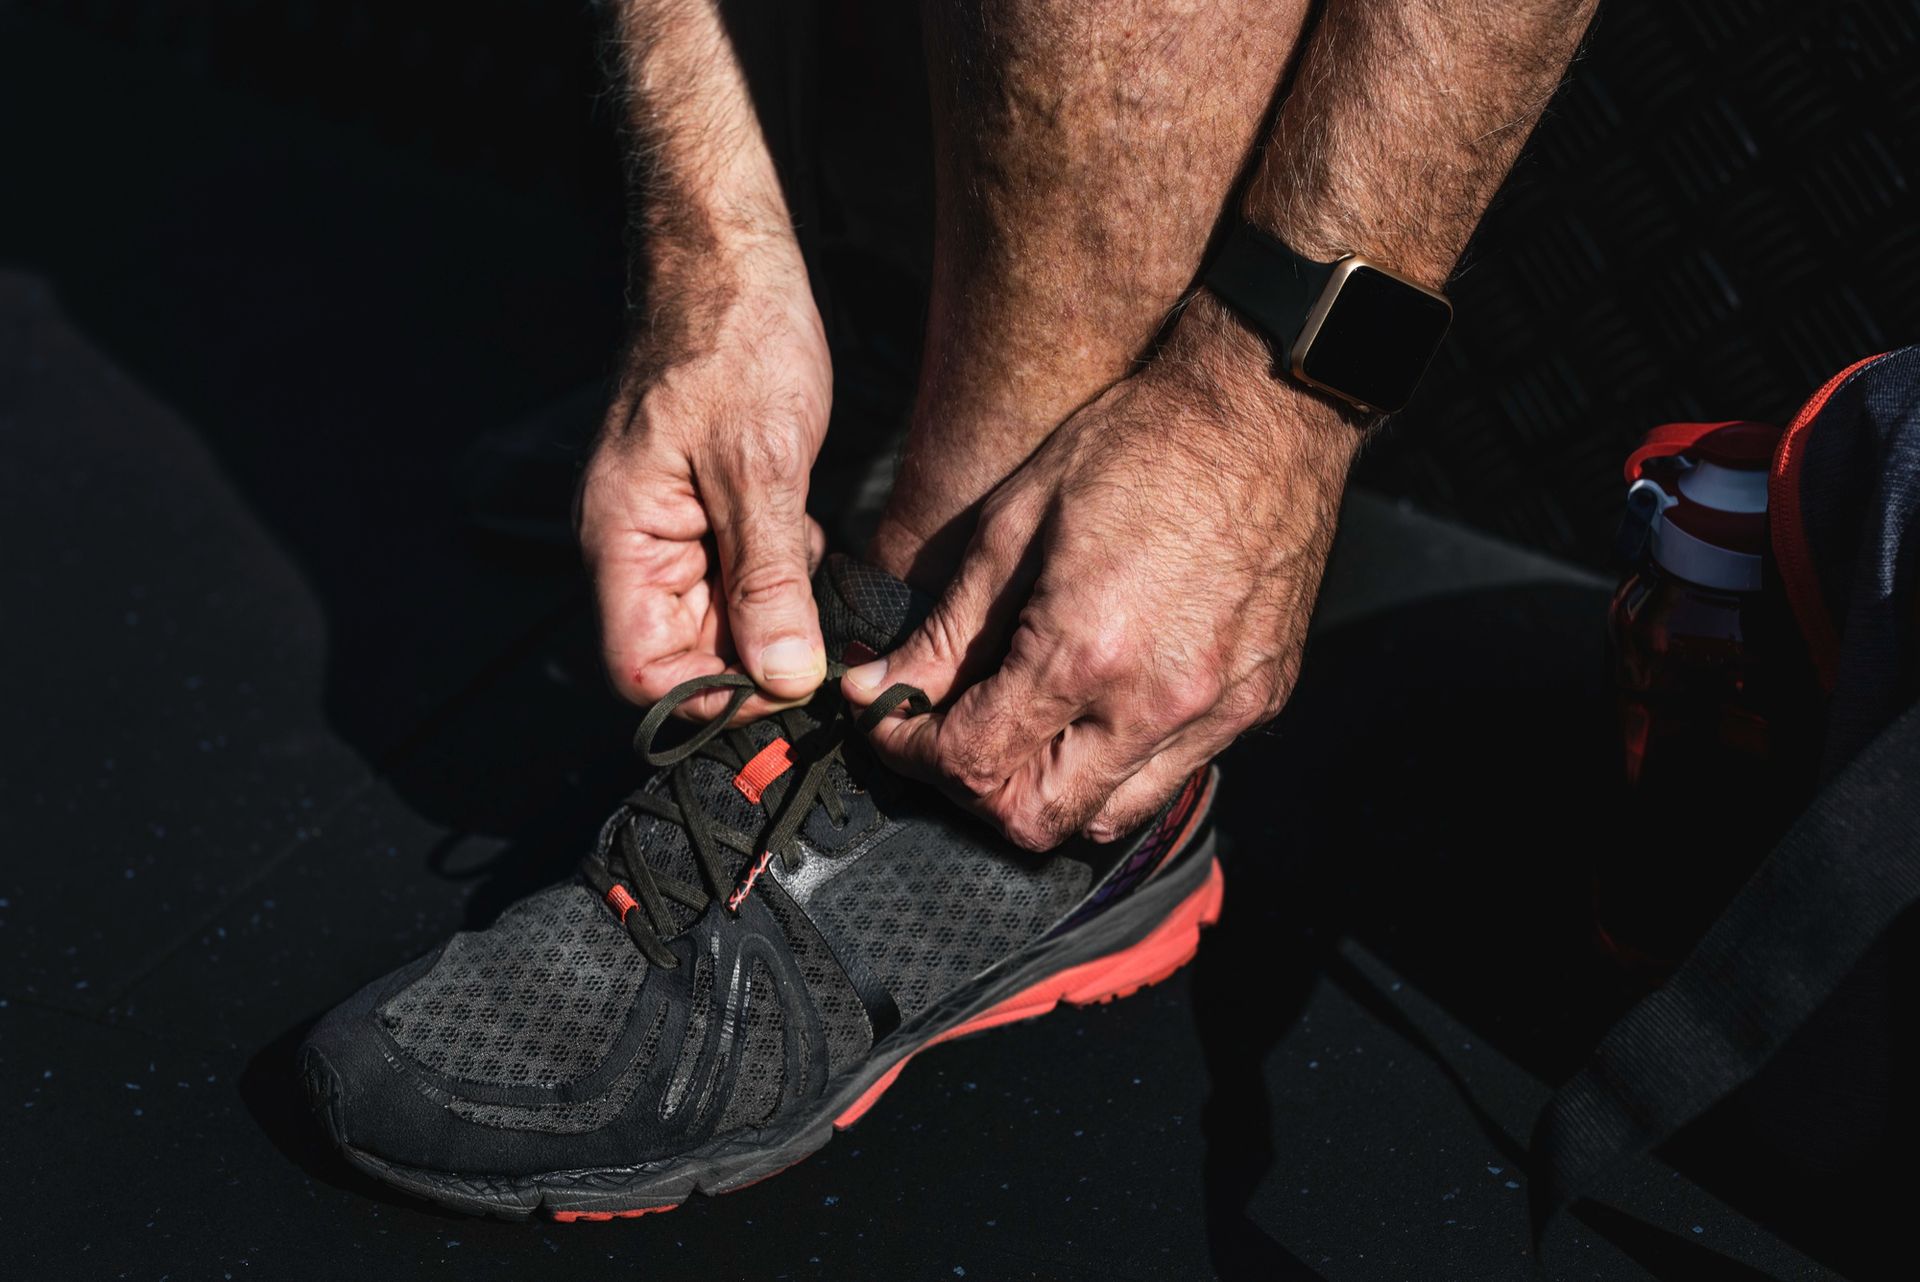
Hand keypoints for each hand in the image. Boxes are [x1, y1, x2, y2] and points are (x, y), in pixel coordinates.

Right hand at [580, 236, 831, 721]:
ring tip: (812, 566)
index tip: (787, 685)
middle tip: (824, 632)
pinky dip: (779, 575)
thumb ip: (768, 579)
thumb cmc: (734, 339)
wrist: (731, 256)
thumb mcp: (762, 465)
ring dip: (772, 615)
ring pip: (718, 620)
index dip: (712, 696)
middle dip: (754, 657)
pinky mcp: (707, 510)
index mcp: (621, 538)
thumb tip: (784, 679)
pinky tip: (808, 537)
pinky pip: (738, 577)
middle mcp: (634, 545)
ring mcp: (670, 528)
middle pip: (683, 653)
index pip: (643, 670)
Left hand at [843, 296, 1357, 848]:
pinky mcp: (1259, 702)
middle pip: (1036, 820)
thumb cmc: (1136, 447)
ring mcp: (1218, 711)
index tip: (890, 721)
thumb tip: (878, 687)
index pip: (974, 761)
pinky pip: (1172, 774)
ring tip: (1019, 729)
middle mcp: (1157, 703)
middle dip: (972, 792)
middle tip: (947, 736)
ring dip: (1046, 791)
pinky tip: (1093, 707)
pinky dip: (1116, 765)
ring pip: (1107, 816)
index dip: (911, 752)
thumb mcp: (1014, 524)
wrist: (1262, 411)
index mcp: (1087, 651)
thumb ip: (948, 628)